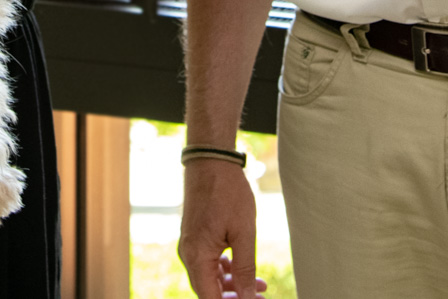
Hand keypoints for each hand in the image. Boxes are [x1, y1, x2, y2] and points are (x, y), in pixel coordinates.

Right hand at [179, 159, 264, 297]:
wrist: (211, 161)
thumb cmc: (228, 193)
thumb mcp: (244, 233)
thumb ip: (245, 269)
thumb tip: (247, 298)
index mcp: (197, 257)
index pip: (210, 298)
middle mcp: (188, 255)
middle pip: (208, 291)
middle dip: (233, 296)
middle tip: (260, 296)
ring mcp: (190, 246)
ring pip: (208, 277)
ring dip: (232, 284)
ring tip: (259, 284)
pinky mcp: (194, 237)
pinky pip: (206, 263)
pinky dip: (224, 269)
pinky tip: (242, 266)